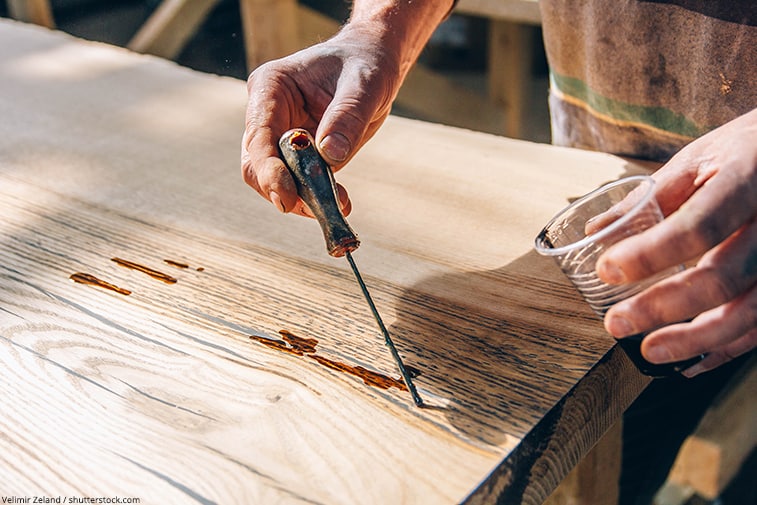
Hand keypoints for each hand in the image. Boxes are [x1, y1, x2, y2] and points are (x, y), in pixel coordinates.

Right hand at [241, 26, 403, 215]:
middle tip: (312, 209)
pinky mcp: (297, 155)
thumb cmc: (366, 64)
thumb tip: (330, 155)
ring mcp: (280, 136)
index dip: (269, 169)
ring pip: (272, 180)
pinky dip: (314, 198)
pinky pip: (297, 184)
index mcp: (271, 87)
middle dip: (280, 190)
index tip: (287, 196)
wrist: (374, 64)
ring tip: (334, 206)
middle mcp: (267, 114)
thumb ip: (347, 117)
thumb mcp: (364, 86)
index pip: (258, 135)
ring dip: (300, 199)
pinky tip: (340, 202)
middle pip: (256, 164)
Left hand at [597, 108, 756, 375]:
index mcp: (747, 180)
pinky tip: (693, 361)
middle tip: (618, 324)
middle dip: (664, 308)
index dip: (650, 254)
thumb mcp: (699, 157)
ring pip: (750, 312)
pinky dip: (728, 348)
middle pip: (723, 278)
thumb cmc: (744, 152)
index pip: (698, 225)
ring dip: (696, 340)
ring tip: (651, 351)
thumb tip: (595, 232)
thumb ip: (650, 196)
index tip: (606, 269)